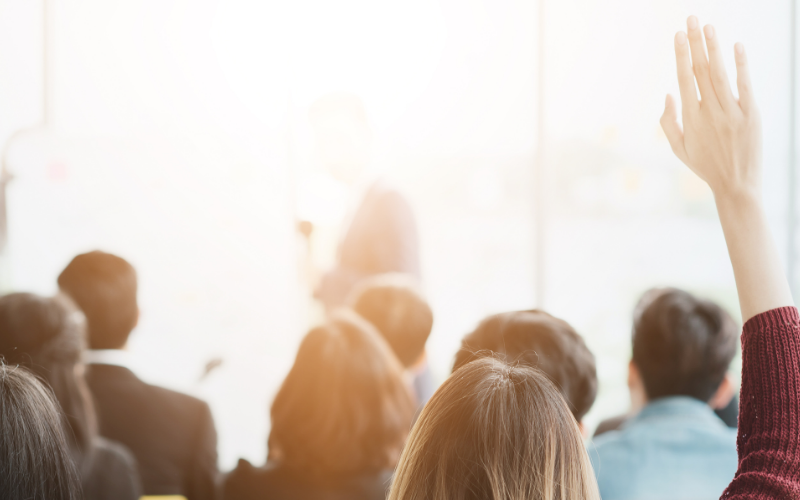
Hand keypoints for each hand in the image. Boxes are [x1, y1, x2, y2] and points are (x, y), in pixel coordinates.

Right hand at [660, 16, 761, 200]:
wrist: (736, 185)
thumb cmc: (705, 166)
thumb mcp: (679, 148)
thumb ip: (669, 121)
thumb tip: (668, 94)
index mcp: (691, 118)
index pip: (684, 78)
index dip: (681, 55)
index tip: (678, 35)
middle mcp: (710, 111)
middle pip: (700, 70)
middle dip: (695, 43)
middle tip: (691, 20)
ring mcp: (732, 112)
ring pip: (720, 73)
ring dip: (714, 48)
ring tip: (708, 27)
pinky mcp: (752, 114)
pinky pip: (745, 85)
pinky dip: (741, 65)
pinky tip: (736, 46)